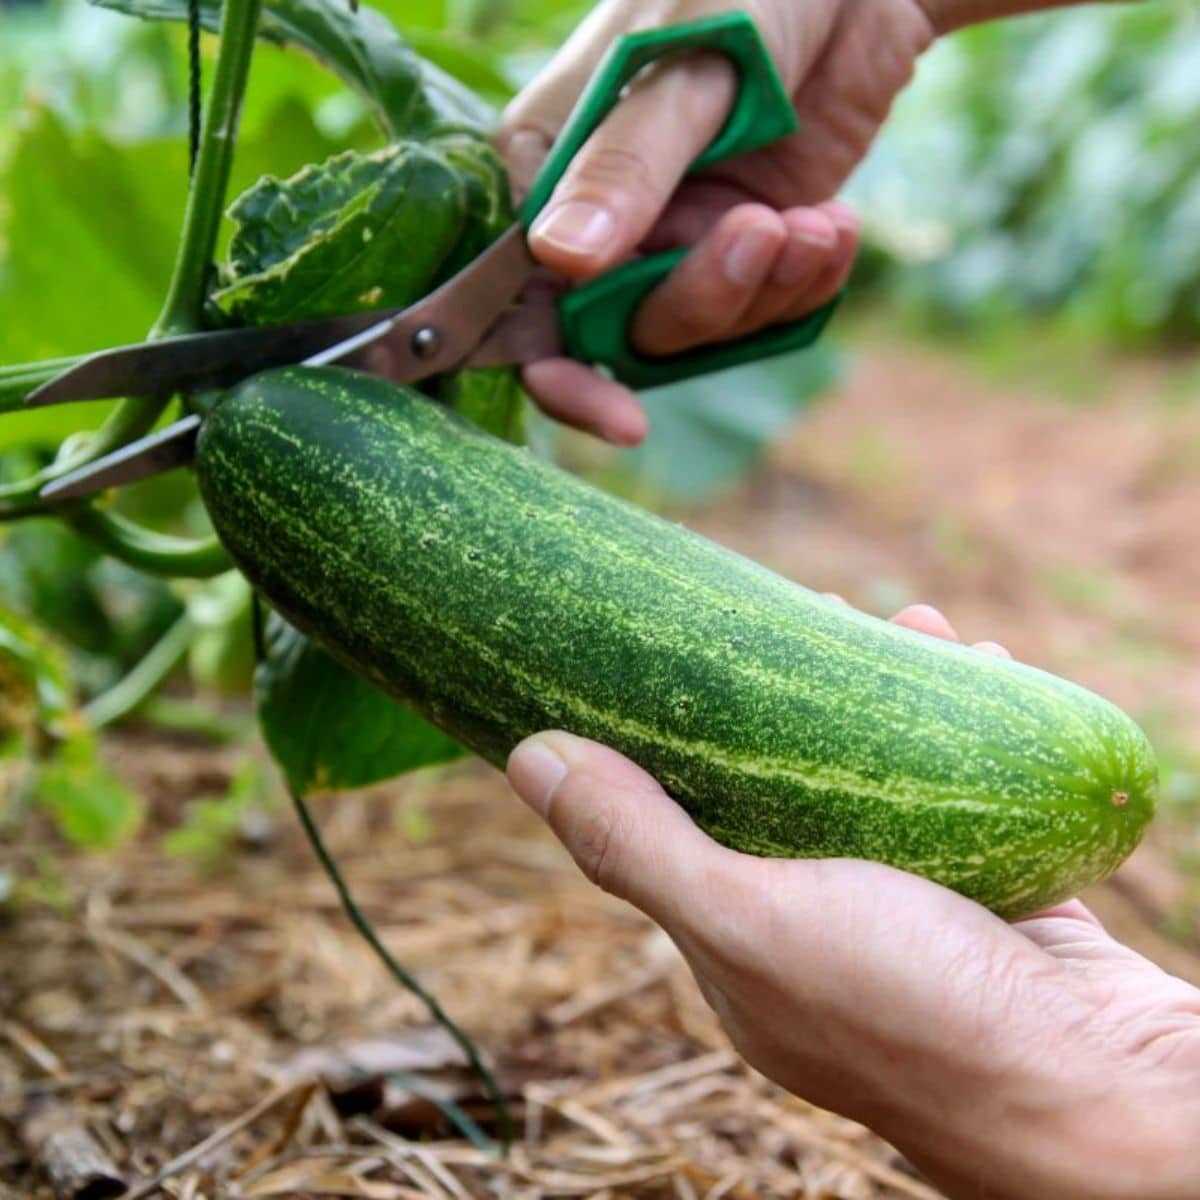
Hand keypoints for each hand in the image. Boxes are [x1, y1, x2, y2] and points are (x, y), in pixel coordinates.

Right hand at [498, 0, 938, 444]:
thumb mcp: (682, 67)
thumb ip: (626, 166)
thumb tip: (560, 262)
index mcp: (546, 170)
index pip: (519, 299)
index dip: (561, 373)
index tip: (621, 421)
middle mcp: (599, 220)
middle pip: (620, 330)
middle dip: (701, 300)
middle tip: (763, 233)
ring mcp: (670, 238)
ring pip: (694, 329)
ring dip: (764, 290)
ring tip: (816, 223)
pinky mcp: (737, 248)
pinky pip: (758, 312)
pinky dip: (804, 285)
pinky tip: (834, 228)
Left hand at [506, 603, 1199, 1199]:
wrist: (1100, 1084)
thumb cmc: (910, 1011)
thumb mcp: (750, 921)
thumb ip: (638, 843)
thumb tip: (527, 756)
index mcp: (741, 944)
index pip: (684, 818)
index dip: (678, 734)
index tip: (684, 646)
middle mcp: (816, 925)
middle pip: (786, 783)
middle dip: (791, 697)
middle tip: (809, 608)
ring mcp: (907, 907)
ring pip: (878, 777)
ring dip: (883, 694)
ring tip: (895, 623)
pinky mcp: (990, 889)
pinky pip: (962, 788)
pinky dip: (962, 724)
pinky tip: (971, 660)